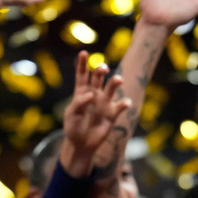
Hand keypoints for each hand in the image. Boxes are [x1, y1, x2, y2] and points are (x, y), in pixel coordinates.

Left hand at [60, 51, 131, 176]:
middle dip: (101, 70)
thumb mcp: (71, 115)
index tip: (83, 53)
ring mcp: (104, 103)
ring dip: (116, 82)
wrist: (80, 144)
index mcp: (81, 91)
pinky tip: (126, 103)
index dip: (82, 63)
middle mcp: (94, 94)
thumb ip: (79, 103)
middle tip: (103, 69)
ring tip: (119, 80)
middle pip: (98, 77)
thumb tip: (91, 94)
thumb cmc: (73, 127)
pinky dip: (125, 104)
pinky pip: (120, 106)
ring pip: (112, 87)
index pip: (82, 74)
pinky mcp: (112, 114)